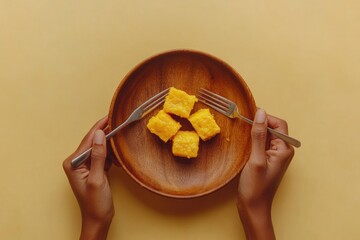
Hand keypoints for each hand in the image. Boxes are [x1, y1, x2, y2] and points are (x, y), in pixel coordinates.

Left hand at [63, 116, 113, 239]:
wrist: (98, 219)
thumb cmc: (95, 203)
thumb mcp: (97, 178)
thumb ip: (98, 156)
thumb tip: (99, 134)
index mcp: (73, 163)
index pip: (88, 140)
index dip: (99, 127)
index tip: (110, 116)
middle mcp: (77, 162)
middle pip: (93, 142)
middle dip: (106, 132)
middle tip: (118, 120)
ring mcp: (86, 166)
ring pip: (99, 148)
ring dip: (109, 141)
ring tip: (120, 130)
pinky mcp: (94, 170)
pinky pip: (103, 156)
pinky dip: (111, 152)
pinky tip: (118, 147)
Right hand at [237, 109, 294, 239]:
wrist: (253, 207)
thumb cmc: (255, 187)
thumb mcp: (256, 159)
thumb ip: (259, 135)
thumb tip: (261, 112)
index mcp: (284, 149)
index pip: (278, 124)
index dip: (264, 118)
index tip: (247, 117)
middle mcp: (282, 151)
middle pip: (272, 128)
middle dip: (258, 125)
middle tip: (242, 126)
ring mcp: (275, 156)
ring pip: (266, 135)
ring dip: (254, 133)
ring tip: (242, 135)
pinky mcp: (266, 159)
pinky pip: (261, 144)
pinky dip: (253, 140)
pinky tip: (243, 144)